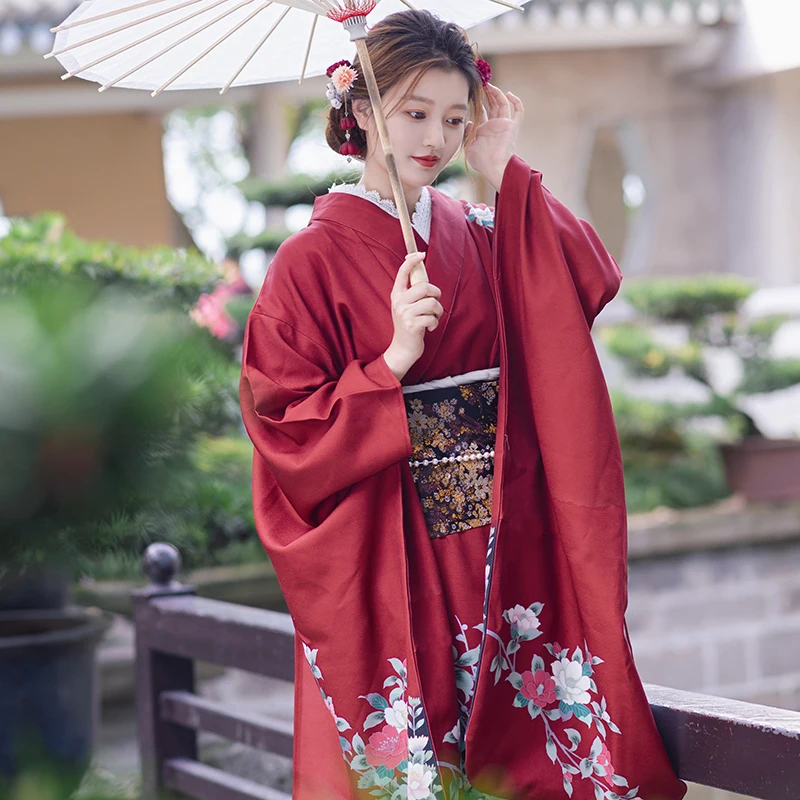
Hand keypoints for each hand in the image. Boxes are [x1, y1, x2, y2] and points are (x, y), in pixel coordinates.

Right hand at [383, 252, 443, 380]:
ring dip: (438, 311)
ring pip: (431, 303)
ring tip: (433, 318)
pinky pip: (432, 318)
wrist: (403, 348)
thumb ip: (414, 291)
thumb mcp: (408, 305)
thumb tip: (420, 269)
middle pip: (424, 287)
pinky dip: (435, 323)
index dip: (412, 261)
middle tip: (436, 302)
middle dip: (436, 294)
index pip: (403, 272)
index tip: (421, 253)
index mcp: (397, 294)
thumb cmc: (410, 324)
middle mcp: (398, 302)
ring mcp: (404, 314)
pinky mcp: (411, 325)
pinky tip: (430, 328)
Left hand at [465, 83, 523, 192]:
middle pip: (492, 105)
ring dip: (496, 94)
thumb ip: (466, 133)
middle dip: (487, 94)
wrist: (493, 166)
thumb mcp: (468, 146)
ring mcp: (504, 125)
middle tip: (481, 83)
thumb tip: (468, 121)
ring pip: (502, 104)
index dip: (478, 102)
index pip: (482, 112)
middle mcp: (494, 126)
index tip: (472, 92)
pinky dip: (516, 102)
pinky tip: (508, 93)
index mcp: (484, 130)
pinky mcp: (513, 126)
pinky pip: (518, 111)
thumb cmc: (481, 160)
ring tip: (489, 85)